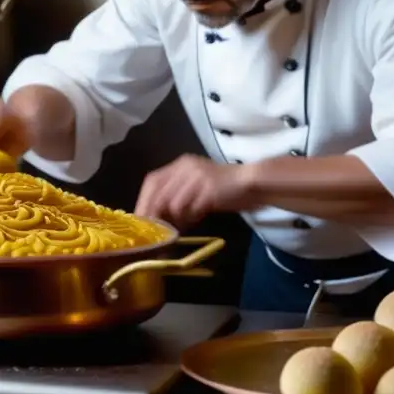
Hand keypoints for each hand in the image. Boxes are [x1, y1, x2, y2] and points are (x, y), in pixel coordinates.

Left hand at [135, 154, 255, 229]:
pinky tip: (195, 221)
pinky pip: (191, 208)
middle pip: (158, 191)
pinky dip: (190, 218)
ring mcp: (197, 176)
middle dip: (152, 212)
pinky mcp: (209, 188)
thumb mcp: (197, 187)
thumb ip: (178, 196)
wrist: (252, 183)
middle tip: (153, 230)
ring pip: (173, 202)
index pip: (152, 180)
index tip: (141, 219)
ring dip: (174, 218)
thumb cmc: (224, 188)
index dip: (144, 200)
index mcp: (181, 164)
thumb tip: (159, 218)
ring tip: (181, 226)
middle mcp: (185, 166)